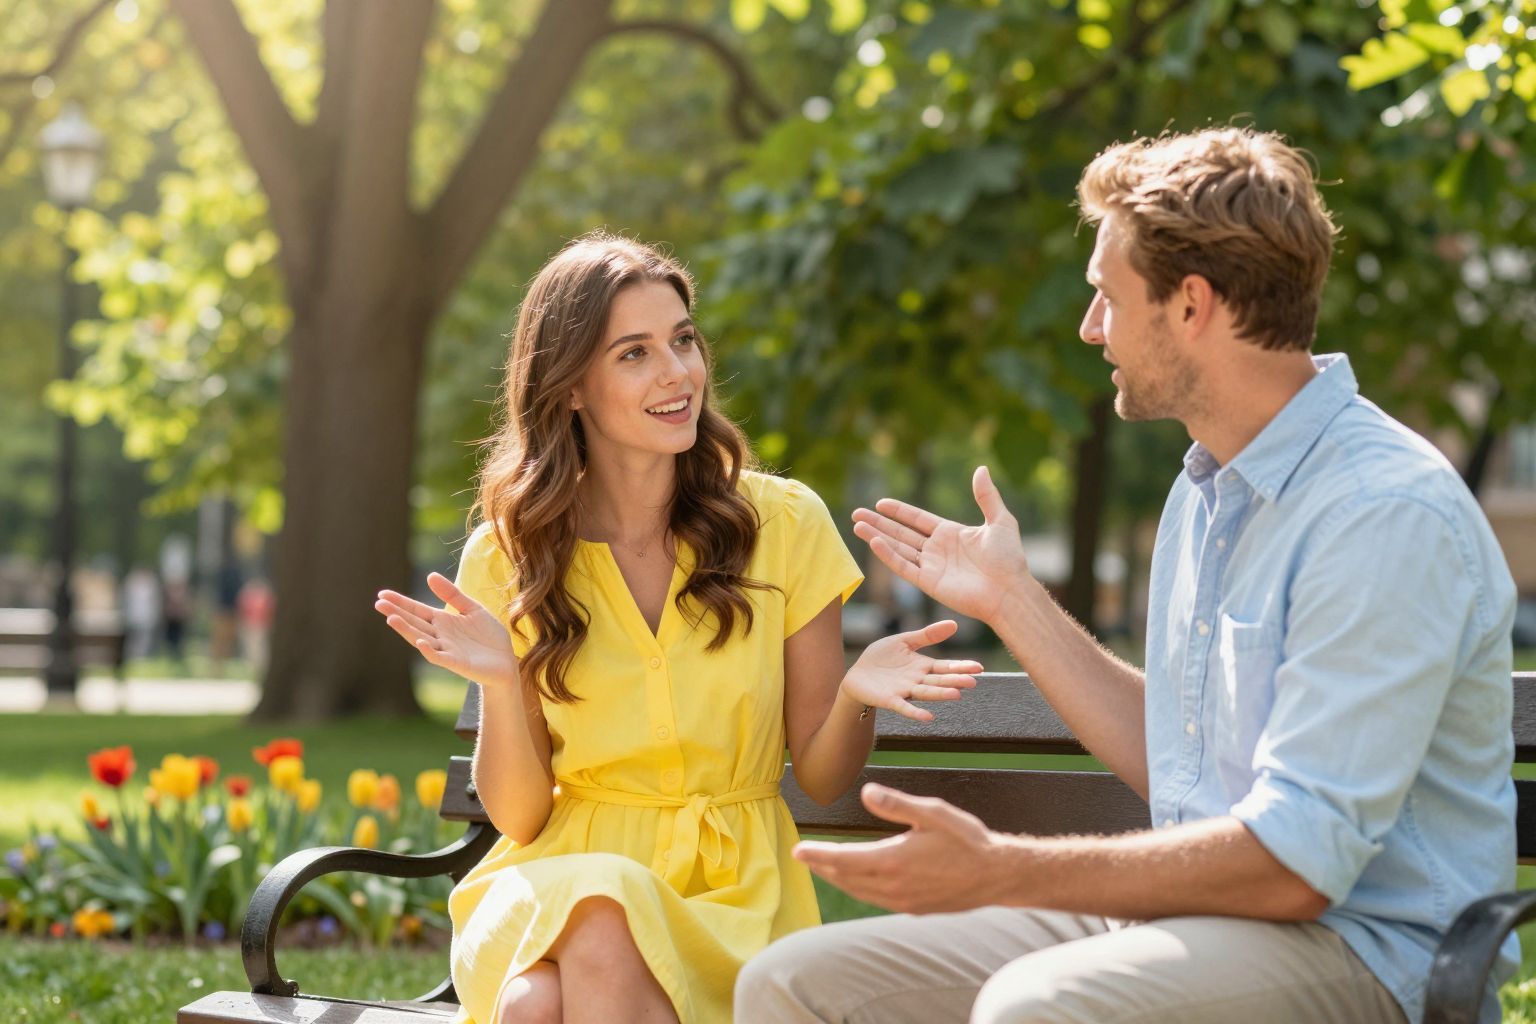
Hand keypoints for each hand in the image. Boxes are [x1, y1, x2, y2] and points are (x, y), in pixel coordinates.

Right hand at [374, 573, 517, 689]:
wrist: (506, 662)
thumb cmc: (488, 637)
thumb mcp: (472, 608)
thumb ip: (452, 594)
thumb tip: (429, 576)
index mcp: (442, 621)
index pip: (417, 610)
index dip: (401, 602)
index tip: (382, 594)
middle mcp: (440, 635)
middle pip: (414, 623)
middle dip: (397, 613)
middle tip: (378, 603)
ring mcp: (447, 650)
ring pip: (421, 639)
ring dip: (407, 630)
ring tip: (391, 618)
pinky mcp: (457, 663)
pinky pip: (440, 657)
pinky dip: (429, 651)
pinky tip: (421, 642)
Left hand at [794, 783, 1018, 912]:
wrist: (997, 876)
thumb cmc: (966, 840)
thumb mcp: (932, 813)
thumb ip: (896, 804)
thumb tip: (865, 793)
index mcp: (893, 861)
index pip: (843, 859)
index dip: (818, 855)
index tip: (798, 851)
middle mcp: (893, 886)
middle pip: (846, 878)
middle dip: (823, 867)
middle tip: (804, 857)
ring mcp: (903, 901)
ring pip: (859, 892)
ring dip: (839, 879)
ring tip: (824, 868)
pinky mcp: (913, 908)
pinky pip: (876, 900)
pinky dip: (859, 889)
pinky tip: (859, 881)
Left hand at [843, 620, 981, 721]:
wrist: (857, 675)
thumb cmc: (881, 658)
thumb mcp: (904, 641)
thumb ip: (927, 635)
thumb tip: (954, 624)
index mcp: (922, 666)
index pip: (945, 666)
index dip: (961, 667)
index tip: (979, 668)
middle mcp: (917, 681)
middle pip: (939, 680)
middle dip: (955, 681)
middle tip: (973, 682)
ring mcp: (904, 691)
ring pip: (926, 693)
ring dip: (940, 694)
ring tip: (956, 695)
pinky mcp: (890, 700)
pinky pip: (904, 707)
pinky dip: (915, 712)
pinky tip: (928, 716)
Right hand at [852, 465, 1032, 624]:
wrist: (1009, 590)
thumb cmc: (1008, 558)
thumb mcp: (999, 520)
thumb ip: (986, 496)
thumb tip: (981, 468)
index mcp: (951, 534)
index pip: (918, 520)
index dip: (899, 511)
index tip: (880, 503)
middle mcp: (937, 550)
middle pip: (901, 533)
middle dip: (879, 523)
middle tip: (856, 513)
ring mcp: (931, 566)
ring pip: (898, 548)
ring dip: (877, 537)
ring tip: (856, 526)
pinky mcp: (929, 583)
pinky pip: (904, 566)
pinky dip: (888, 555)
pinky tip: (874, 542)